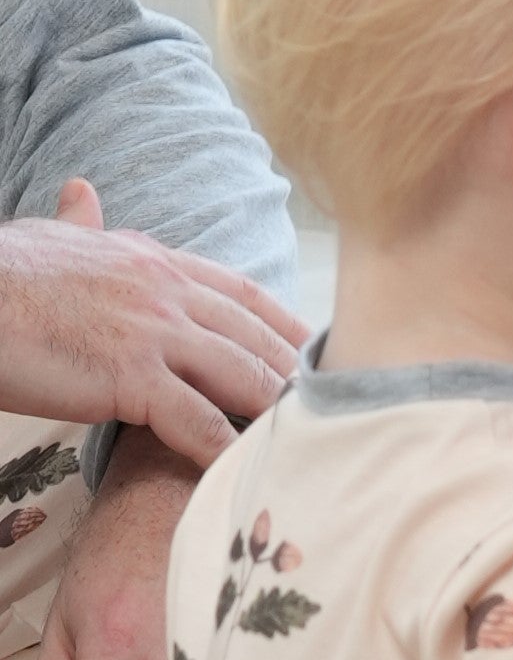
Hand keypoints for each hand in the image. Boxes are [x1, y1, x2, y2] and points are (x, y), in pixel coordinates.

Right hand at [0, 179, 302, 465]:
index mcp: (155, 260)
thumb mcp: (55, 238)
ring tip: (304, 434)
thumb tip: (84, 193)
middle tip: (333, 398)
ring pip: (240, 372)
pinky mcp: (129, 376)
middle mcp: (167, 290)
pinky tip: (244, 466)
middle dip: (295, 367)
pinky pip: (194, 418)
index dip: (284, 319)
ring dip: (276, 406)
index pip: (242, 290)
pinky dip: (223, 445)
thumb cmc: (3, 273)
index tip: (316, 342)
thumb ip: (85, 225)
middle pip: (254, 333)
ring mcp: (154, 332)